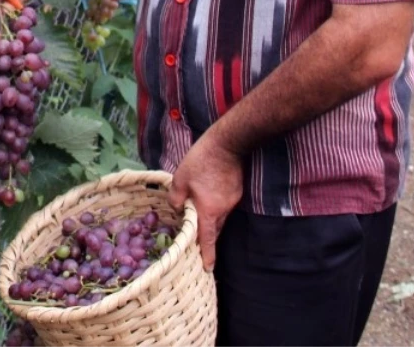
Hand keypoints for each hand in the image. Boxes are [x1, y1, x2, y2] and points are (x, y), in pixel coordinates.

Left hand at [167, 131, 243, 271]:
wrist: (227, 144)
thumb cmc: (201, 161)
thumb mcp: (180, 179)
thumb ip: (176, 198)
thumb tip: (177, 209)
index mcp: (208, 211)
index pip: (208, 240)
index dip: (207, 255)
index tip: (208, 269)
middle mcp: (223, 210)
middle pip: (215, 231)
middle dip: (207, 240)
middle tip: (199, 245)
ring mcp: (232, 201)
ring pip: (221, 219)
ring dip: (211, 222)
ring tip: (200, 219)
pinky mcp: (236, 192)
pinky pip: (225, 207)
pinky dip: (217, 208)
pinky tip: (209, 198)